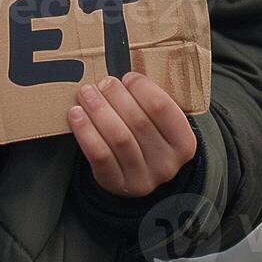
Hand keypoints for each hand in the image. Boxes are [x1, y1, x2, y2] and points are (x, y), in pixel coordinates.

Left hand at [68, 72, 197, 197]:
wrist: (138, 174)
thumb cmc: (149, 139)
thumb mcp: (161, 124)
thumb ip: (151, 102)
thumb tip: (124, 77)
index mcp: (184, 143)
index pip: (162, 107)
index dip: (142, 88)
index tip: (128, 77)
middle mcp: (167, 164)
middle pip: (138, 121)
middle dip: (116, 96)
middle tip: (103, 82)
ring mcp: (142, 178)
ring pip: (118, 137)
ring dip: (99, 110)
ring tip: (87, 93)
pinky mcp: (117, 184)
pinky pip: (99, 155)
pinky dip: (86, 131)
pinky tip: (76, 114)